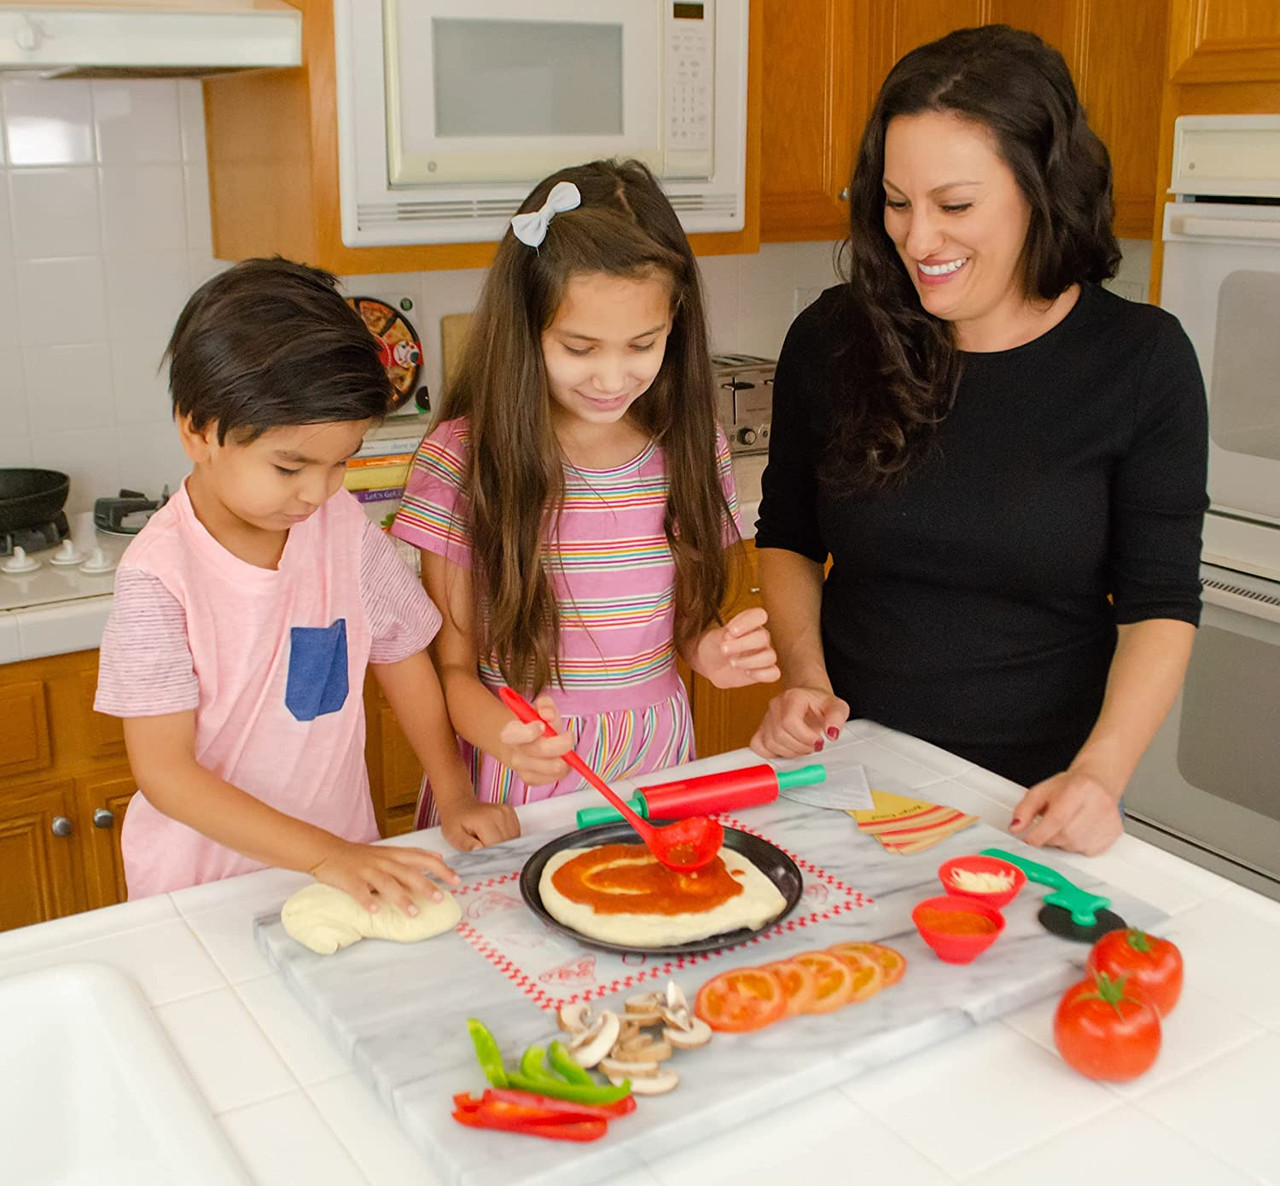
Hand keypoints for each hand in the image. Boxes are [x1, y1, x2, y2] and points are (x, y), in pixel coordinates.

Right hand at [309, 839, 459, 915]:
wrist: (329, 851)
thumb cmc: (362, 855)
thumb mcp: (390, 851)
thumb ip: (413, 855)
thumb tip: (438, 856)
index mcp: (394, 855)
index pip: (422, 859)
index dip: (440, 869)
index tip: (457, 881)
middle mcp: (383, 861)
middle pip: (408, 872)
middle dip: (425, 885)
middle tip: (440, 898)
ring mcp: (366, 871)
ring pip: (387, 883)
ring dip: (401, 898)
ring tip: (413, 913)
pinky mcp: (350, 880)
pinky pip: (359, 891)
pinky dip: (368, 901)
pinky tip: (376, 911)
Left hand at [440, 799, 520, 852]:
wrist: (459, 806)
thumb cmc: (455, 822)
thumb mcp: (453, 835)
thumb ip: (465, 844)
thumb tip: (479, 850)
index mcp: (485, 820)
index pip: (497, 846)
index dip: (491, 857)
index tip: (484, 861)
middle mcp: (499, 814)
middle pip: (507, 844)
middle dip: (498, 853)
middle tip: (485, 855)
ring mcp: (507, 812)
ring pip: (514, 840)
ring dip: (504, 847)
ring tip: (488, 844)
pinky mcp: (511, 813)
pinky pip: (515, 834)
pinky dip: (508, 840)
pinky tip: (495, 838)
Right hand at [497, 694, 573, 787]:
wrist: (515, 744)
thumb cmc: (530, 724)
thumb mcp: (537, 708)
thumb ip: (545, 705)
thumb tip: (548, 715)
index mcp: (510, 733)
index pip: (517, 735)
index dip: (531, 731)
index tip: (543, 725)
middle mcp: (514, 754)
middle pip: (542, 752)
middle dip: (562, 742)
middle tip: (568, 735)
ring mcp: (522, 769)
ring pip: (554, 767)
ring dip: (566, 756)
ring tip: (564, 746)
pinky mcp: (531, 780)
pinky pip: (556, 777)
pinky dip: (565, 768)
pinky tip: (561, 758)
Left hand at [693, 607, 780, 689]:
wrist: (709, 664)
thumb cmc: (714, 646)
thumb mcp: (714, 637)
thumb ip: (724, 635)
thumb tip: (732, 637)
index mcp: (750, 623)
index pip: (759, 615)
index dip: (747, 622)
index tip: (731, 631)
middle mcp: (761, 638)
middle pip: (762, 637)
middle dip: (742, 644)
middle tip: (724, 649)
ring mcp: (764, 655)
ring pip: (770, 656)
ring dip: (749, 661)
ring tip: (731, 663)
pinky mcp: (764, 672)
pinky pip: (773, 673)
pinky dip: (761, 674)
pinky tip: (746, 673)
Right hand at [750, 686, 849, 757]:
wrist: (809, 699)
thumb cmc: (820, 703)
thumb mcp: (837, 706)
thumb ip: (837, 718)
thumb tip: (832, 733)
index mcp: (793, 697)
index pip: (789, 721)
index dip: (805, 737)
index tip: (818, 741)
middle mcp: (776, 705)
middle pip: (780, 735)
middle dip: (800, 747)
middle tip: (813, 746)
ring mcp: (767, 717)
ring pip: (770, 743)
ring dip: (790, 752)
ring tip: (803, 747)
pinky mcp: (762, 729)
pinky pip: (758, 746)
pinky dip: (772, 753)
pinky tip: (787, 749)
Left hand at [1009, 768, 1123, 855]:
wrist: (1099, 781)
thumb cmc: (1071, 786)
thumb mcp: (1042, 790)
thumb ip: (1025, 809)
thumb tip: (1015, 827)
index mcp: (1079, 788)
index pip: (1057, 818)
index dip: (1039, 833)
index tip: (1029, 838)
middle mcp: (1098, 804)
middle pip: (1066, 835)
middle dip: (1050, 837)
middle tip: (1047, 828)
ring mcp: (1109, 820)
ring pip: (1076, 846)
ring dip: (1062, 842)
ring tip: (1064, 826)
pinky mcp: (1114, 833)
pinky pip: (1088, 851)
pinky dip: (1077, 846)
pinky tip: (1077, 831)